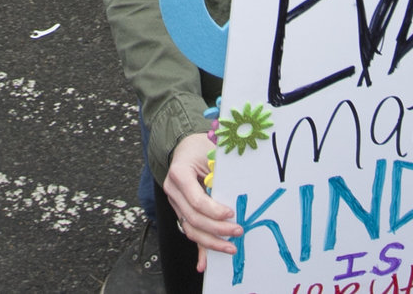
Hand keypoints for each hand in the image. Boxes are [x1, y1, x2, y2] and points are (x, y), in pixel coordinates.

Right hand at [162, 131, 239, 263]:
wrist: (184, 147)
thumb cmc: (199, 147)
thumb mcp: (211, 152)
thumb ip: (221, 171)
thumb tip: (238, 191)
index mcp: (179, 173)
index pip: (196, 199)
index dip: (214, 210)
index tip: (231, 213)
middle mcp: (173, 190)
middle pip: (193, 218)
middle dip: (217, 228)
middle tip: (238, 231)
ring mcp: (175, 203)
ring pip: (190, 229)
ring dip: (211, 242)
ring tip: (230, 247)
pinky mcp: (181, 211)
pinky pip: (190, 231)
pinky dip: (198, 249)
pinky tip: (203, 265)